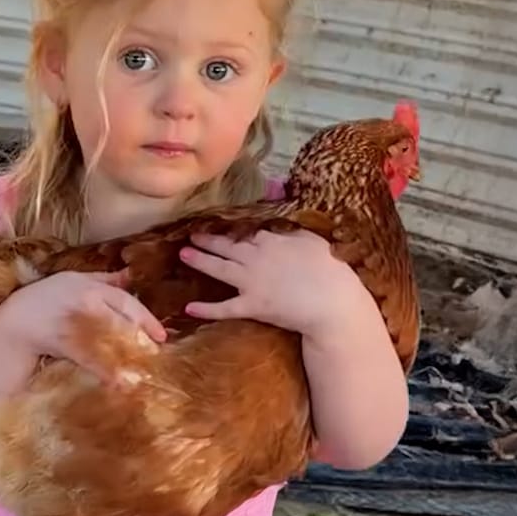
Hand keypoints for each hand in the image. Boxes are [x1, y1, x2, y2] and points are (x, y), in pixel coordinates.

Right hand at [0, 269, 166, 380]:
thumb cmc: (45, 299)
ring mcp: (76, 321)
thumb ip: (103, 278)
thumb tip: (130, 274)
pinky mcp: (65, 341)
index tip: (162, 336)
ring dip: (129, 357)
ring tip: (143, 372)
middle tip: (156, 355)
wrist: (15, 321)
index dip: (146, 318)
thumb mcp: (73, 280)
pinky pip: (91, 358)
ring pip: (110, 340)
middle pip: (122, 320)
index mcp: (90, 286)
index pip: (126, 301)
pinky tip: (121, 385)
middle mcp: (85, 301)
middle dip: (142, 339)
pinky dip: (107, 372)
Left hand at [179, 229, 374, 342]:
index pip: (245, 231)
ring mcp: (251, 282)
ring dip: (200, 262)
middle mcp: (256, 258)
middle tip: (190, 235)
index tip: (215, 223)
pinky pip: (225, 308)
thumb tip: (277, 206)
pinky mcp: (252, 306)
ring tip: (183, 255)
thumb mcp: (311, 238)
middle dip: (207, 240)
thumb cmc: (330, 269)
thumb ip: (290, 226)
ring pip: (219, 269)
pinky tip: (188, 308)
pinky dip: (207, 309)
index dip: (229, 228)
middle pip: (226, 246)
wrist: (333, 303)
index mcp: (271, 240)